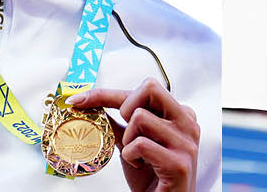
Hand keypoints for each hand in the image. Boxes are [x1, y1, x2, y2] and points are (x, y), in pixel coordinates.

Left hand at [68, 79, 199, 191]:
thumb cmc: (152, 177)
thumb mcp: (133, 144)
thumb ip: (119, 124)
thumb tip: (92, 106)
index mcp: (179, 115)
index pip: (144, 89)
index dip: (106, 92)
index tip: (79, 99)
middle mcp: (187, 123)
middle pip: (150, 88)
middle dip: (126, 105)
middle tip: (124, 130)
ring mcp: (185, 142)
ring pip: (140, 117)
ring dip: (127, 140)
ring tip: (136, 155)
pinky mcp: (178, 163)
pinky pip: (140, 144)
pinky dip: (130, 156)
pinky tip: (140, 165)